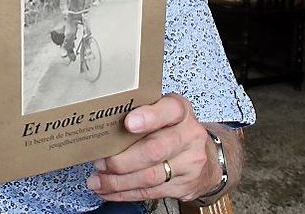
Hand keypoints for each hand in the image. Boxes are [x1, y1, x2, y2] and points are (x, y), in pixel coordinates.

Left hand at [87, 94, 221, 201]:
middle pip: (154, 150)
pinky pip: (150, 192)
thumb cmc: (175, 128)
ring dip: (118, 181)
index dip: (148, 117)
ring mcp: (189, 163)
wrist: (206, 155)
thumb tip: (102, 121)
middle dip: (122, 159)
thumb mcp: (164, 111)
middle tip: (100, 161)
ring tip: (97, 180)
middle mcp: (189, 136)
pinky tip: (109, 191)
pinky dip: (125, 193)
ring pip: (150, 176)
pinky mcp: (184, 186)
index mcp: (181, 111)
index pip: (169, 110)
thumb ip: (140, 111)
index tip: (128, 123)